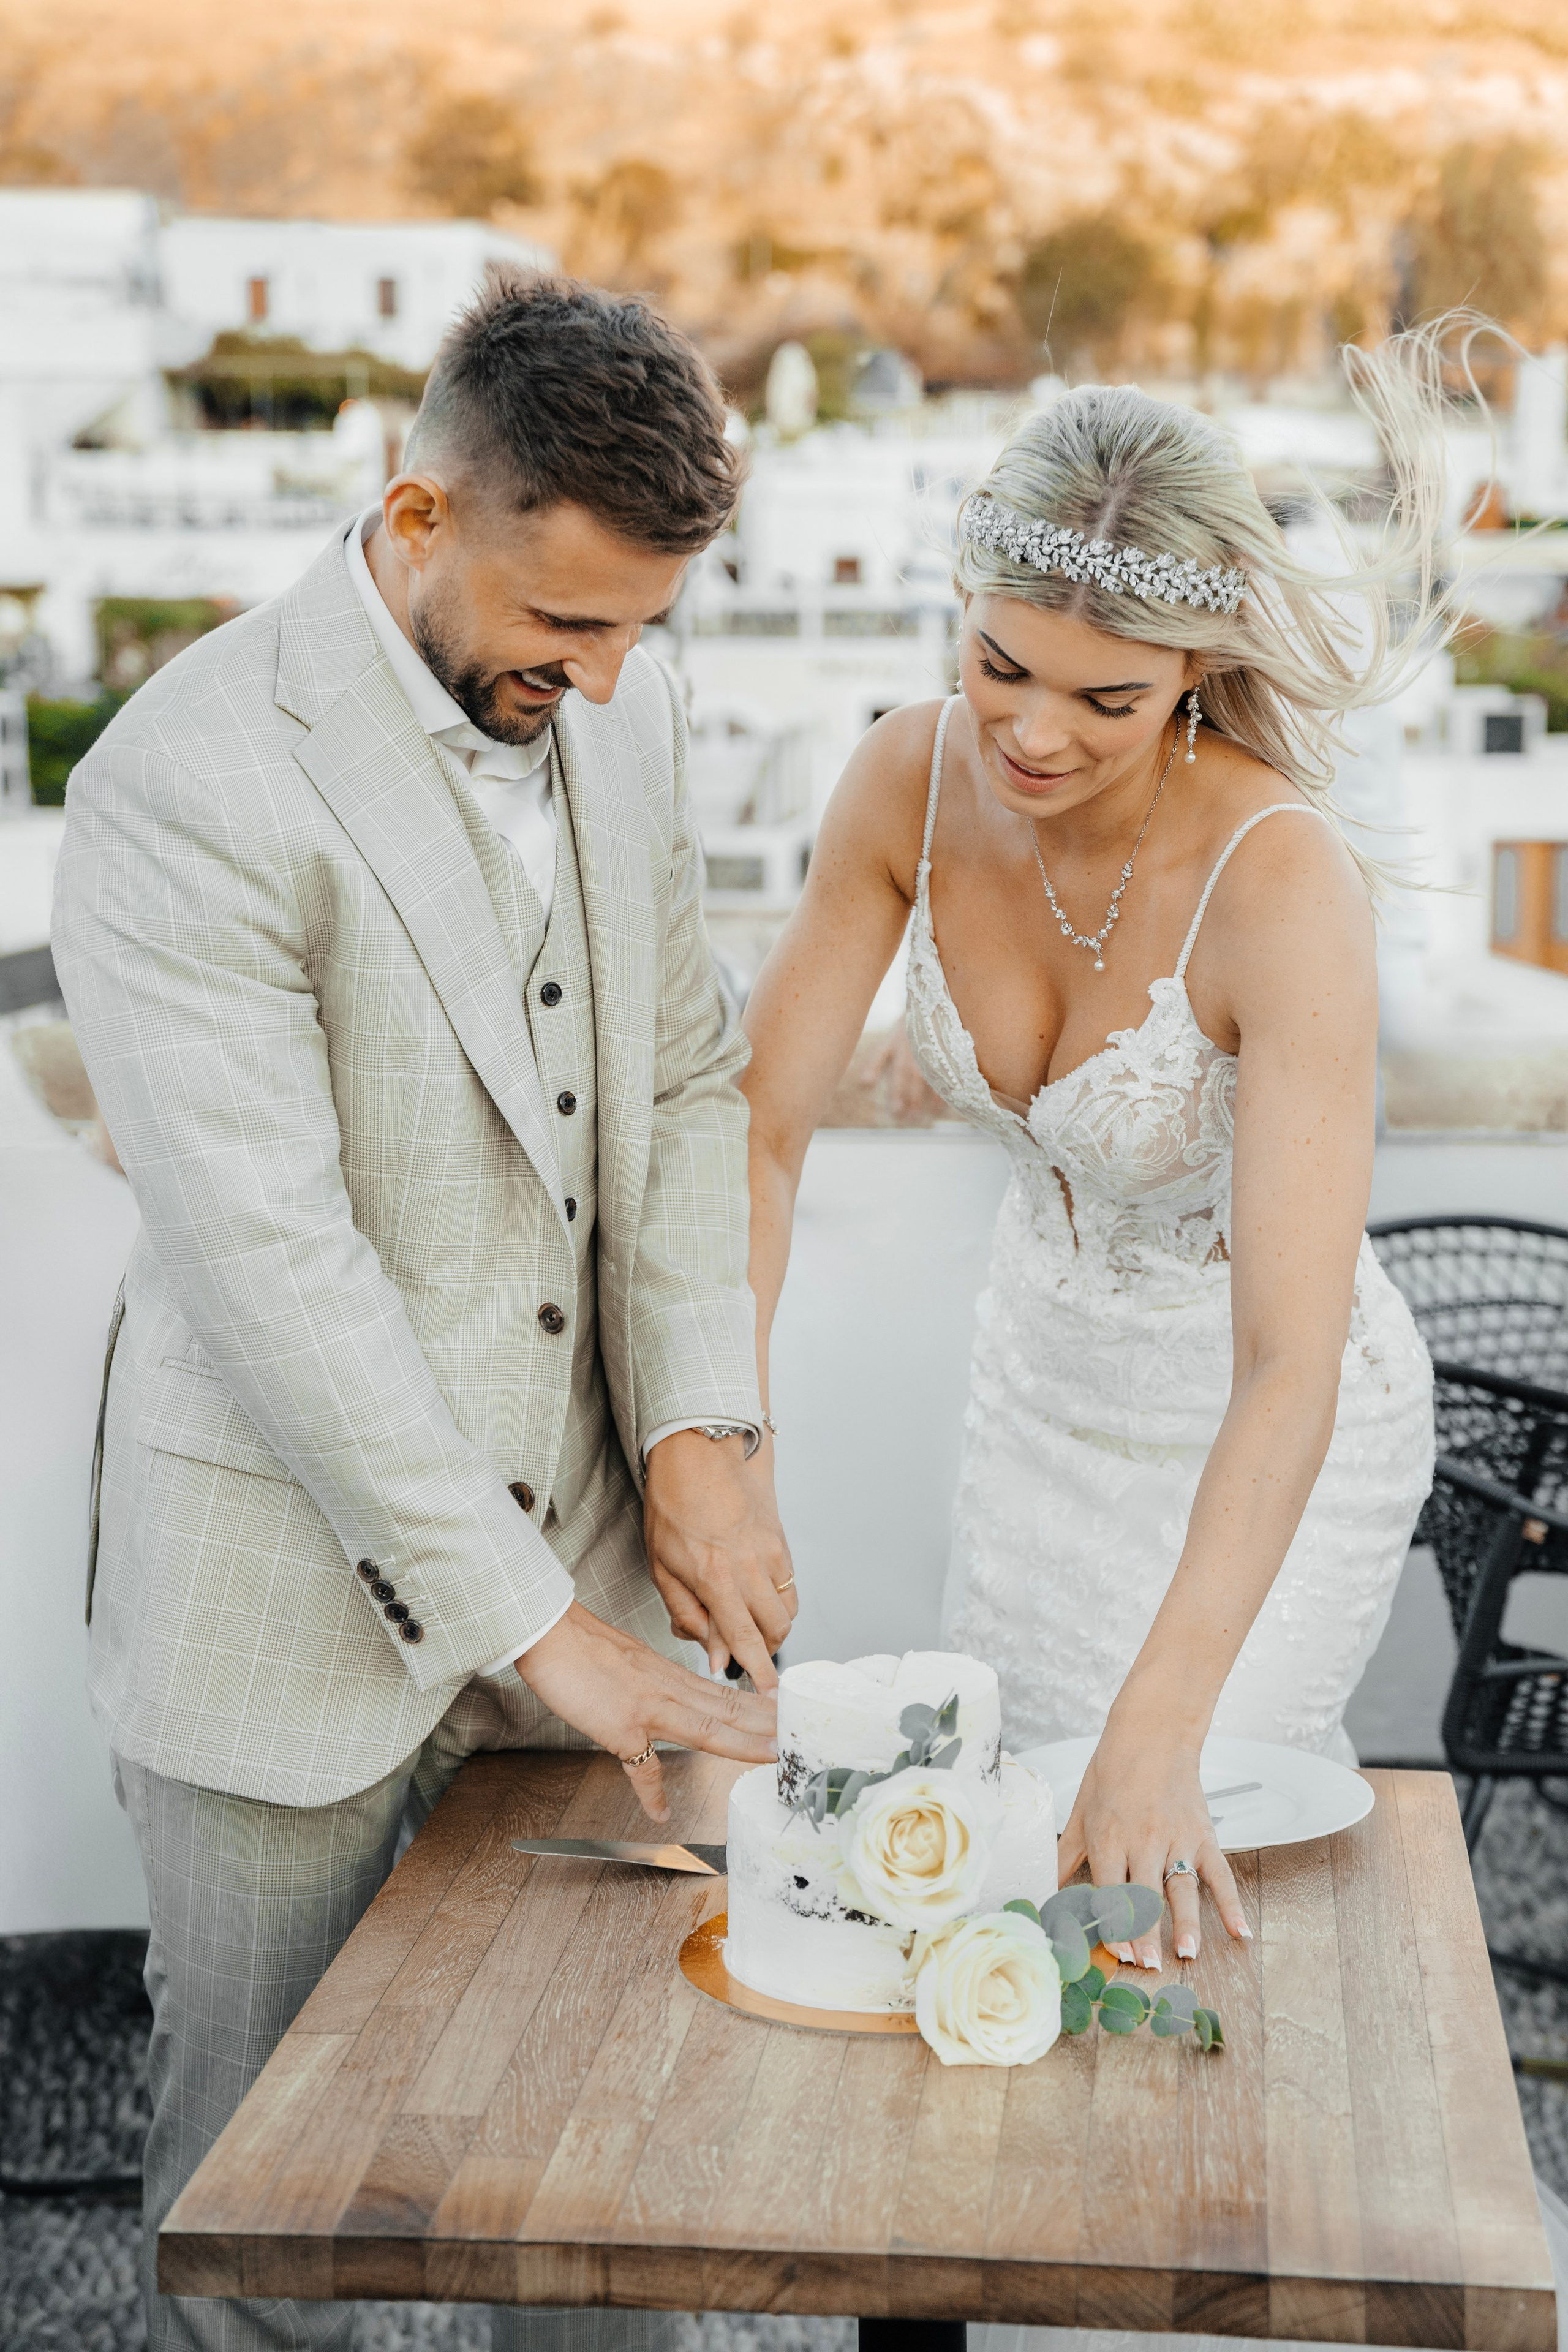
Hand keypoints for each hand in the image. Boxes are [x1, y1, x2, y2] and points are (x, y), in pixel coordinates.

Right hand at [514, 1600, 776, 1823]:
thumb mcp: (630, 1658)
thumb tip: (664, 1694)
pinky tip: (661, 1812)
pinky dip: (652, 1793)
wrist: (549, 1633)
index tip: (784, 1716)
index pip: (724, 1694)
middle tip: (800, 1735)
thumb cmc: (582, 1644)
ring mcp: (648, 1709)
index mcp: (669, 1676)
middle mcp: (668, 1691)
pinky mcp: (620, 1728)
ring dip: (743, 1744)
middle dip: (767, 1725)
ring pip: (707, 1728)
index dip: (758, 1707)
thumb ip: (652, 1679)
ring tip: (772, 1759)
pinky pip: (641, 1767)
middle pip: (728, 1710)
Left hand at [643, 1428, 795, 1689]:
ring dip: (771, 1627)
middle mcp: (749, 1568)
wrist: (699, 1453)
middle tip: (745, 1655)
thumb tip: (714, 1653)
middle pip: (774, 1629)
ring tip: (747, 1623)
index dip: (758, 1671)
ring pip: (787, 1610)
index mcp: (715, 1578)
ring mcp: (770, 1553)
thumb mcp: (662, 1567)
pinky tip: (755, 1593)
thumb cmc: (673, 1506)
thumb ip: (688, 1614)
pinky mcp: (781, 1540)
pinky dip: (777, 1600)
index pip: (744, 1639)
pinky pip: (789, 1585)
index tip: (770, 1695)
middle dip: (764, 1651)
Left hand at [1056, 1710, 1249, 1967]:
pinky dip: (1232, 1903)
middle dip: (1146, 1934)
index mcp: (1109, 1837)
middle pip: (1145, 1896)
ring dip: (1186, 1925)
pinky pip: (1219, 1874)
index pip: (1110, 1891)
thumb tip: (1046, 1891)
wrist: (1152, 1733)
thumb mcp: (1080, 1811)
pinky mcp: (1203, 1835)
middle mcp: (1143, 1841)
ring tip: (1187, 1955)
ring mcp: (1176, 1839)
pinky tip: (1240, 1931)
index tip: (1116, 1953)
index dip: (1113, 1924)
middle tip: (1148, 1966)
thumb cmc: (1112, 1770)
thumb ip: (1066, 1855)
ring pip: (1182, 1889)